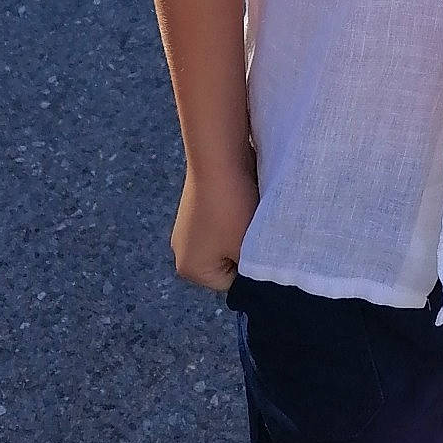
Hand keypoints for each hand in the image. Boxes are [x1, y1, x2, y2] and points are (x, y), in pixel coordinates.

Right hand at [169, 158, 258, 289]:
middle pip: (228, 261)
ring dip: (242, 229)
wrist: (218, 158)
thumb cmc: (232, 208)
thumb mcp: (248, 248)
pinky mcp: (194, 206)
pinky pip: (221, 219)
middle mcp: (182, 251)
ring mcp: (186, 227)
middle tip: (257, 230)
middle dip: (245, 248)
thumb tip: (260, 275)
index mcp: (190, 270)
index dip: (252, 267)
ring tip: (249, 212)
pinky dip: (234, 212)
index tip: (260, 246)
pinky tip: (242, 199)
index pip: (232, 284)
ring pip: (227, 239)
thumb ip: (254, 270)